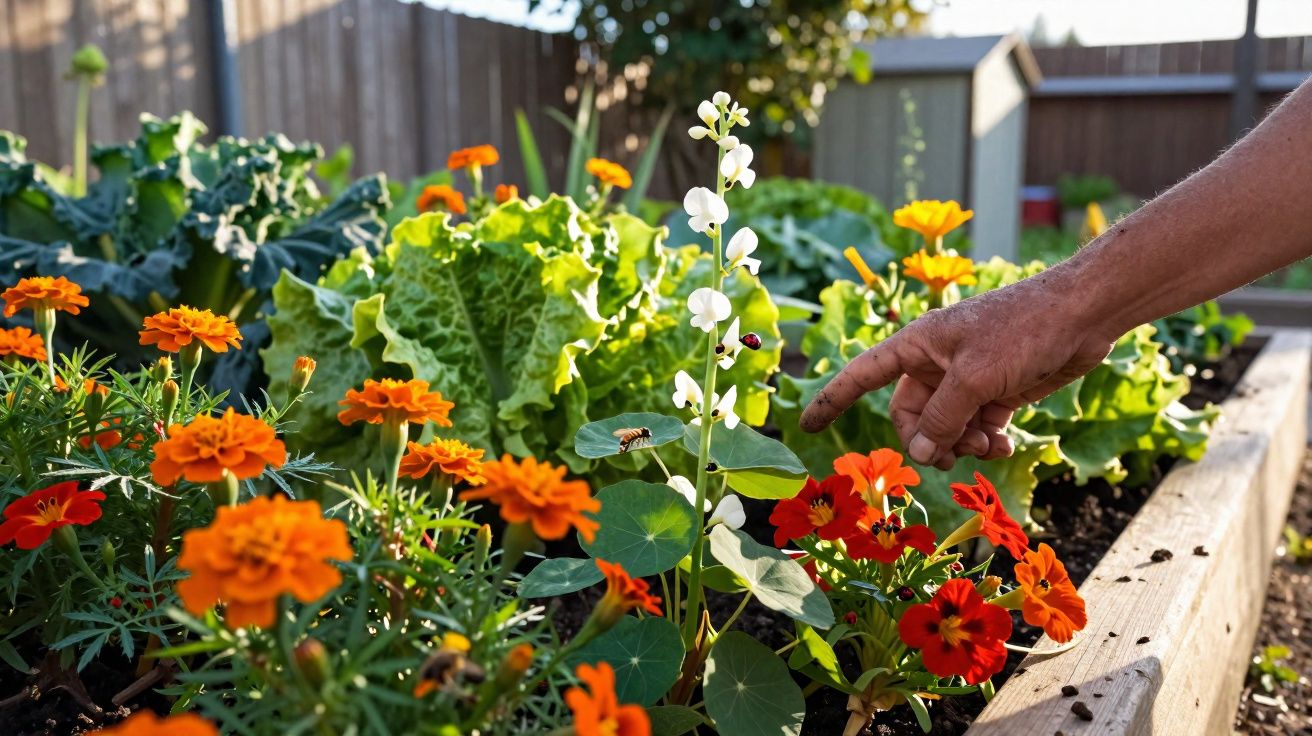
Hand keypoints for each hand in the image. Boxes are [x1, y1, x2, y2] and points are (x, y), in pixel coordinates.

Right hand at [798, 274, 1115, 468]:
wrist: (1083, 314)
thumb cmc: (1023, 329)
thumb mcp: (977, 376)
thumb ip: (944, 417)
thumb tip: (922, 453)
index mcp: (918, 345)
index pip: (863, 375)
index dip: (833, 399)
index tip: (807, 424)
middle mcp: (937, 361)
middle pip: (909, 414)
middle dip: (925, 439)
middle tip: (947, 457)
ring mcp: (968, 378)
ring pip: (944, 425)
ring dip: (959, 443)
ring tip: (985, 445)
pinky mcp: (997, 391)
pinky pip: (975, 427)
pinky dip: (984, 441)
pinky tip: (1002, 446)